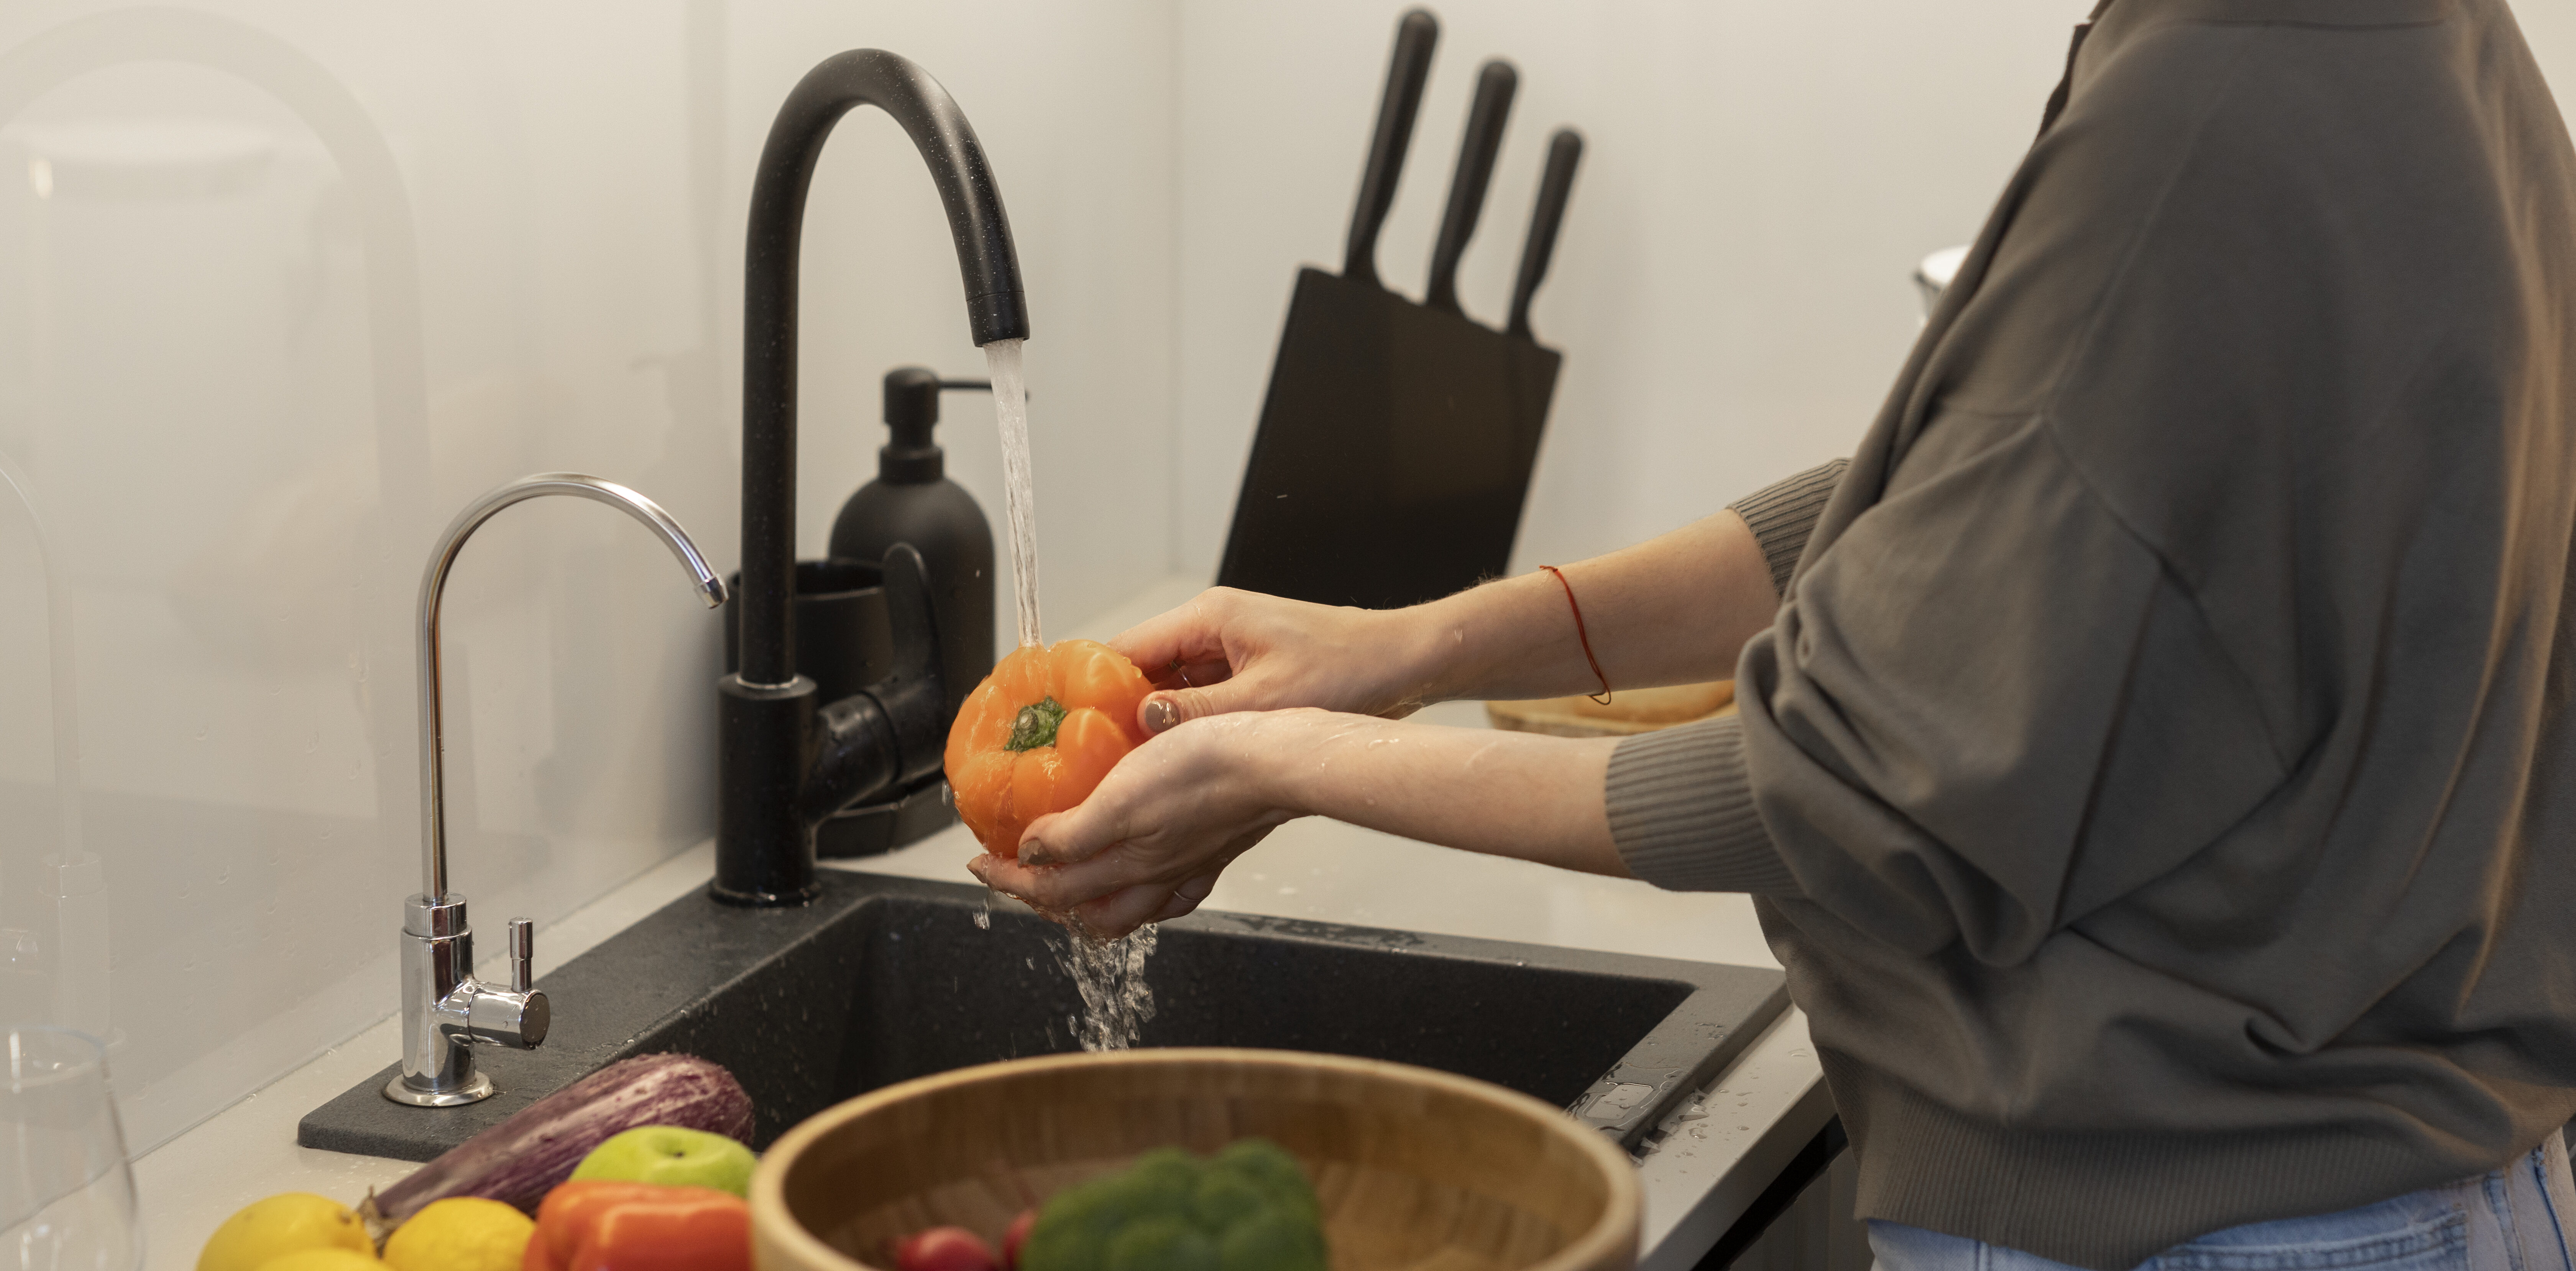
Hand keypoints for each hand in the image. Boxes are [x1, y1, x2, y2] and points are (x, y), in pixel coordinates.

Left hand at [966, 711, 1306, 937]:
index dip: (1007, 877)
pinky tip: (1145, 881)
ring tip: (1069, 883)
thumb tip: (1032, 856)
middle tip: (1015, 874)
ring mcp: (1187, 867)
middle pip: (1085, 909)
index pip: (1051, 886)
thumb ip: (1073, 834)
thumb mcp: (1121, 796)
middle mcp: (1155, 876)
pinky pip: (1174, 893)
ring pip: (1128, 909)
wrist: (1276, 762)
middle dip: (1041, 896)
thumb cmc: (1208, 768)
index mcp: (1128, 864)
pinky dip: (1148, 897)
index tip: (980, 862)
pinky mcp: (1214, 852)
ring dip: (1090, 904)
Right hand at [1110, 589, 1434, 736]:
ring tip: (1122, 768)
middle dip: (1115, 713)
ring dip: (1149, 724)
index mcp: (1208, 618)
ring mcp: (1227, 651)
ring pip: (1167, 689)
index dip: (1091, 687)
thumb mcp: (1269, 700)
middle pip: (1140, 671)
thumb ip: (1201, 712)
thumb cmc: (1352, 669)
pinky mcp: (1245, 673)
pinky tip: (1171, 762)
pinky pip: (1197, 700)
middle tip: (1089, 760)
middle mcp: (1211, 628)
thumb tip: (1142, 721)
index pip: (1125, 648)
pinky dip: (1182, 727)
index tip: (1067, 725)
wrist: (1405, 663)